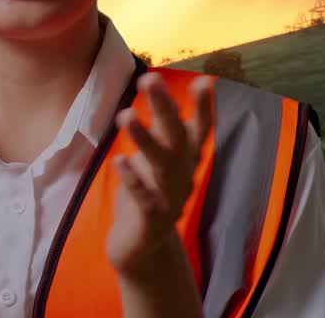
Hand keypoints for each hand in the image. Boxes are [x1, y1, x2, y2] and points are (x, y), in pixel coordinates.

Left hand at [106, 72, 212, 277]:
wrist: (143, 247)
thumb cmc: (150, 192)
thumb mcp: (158, 157)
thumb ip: (162, 127)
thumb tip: (164, 90)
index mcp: (185, 160)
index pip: (198, 129)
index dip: (203, 107)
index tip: (205, 81)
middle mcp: (183, 176)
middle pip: (176, 139)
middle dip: (164, 108)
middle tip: (150, 79)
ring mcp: (169, 198)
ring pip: (160, 165)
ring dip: (144, 139)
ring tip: (125, 115)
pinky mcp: (150, 219)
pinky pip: (143, 196)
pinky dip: (132, 179)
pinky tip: (119, 160)